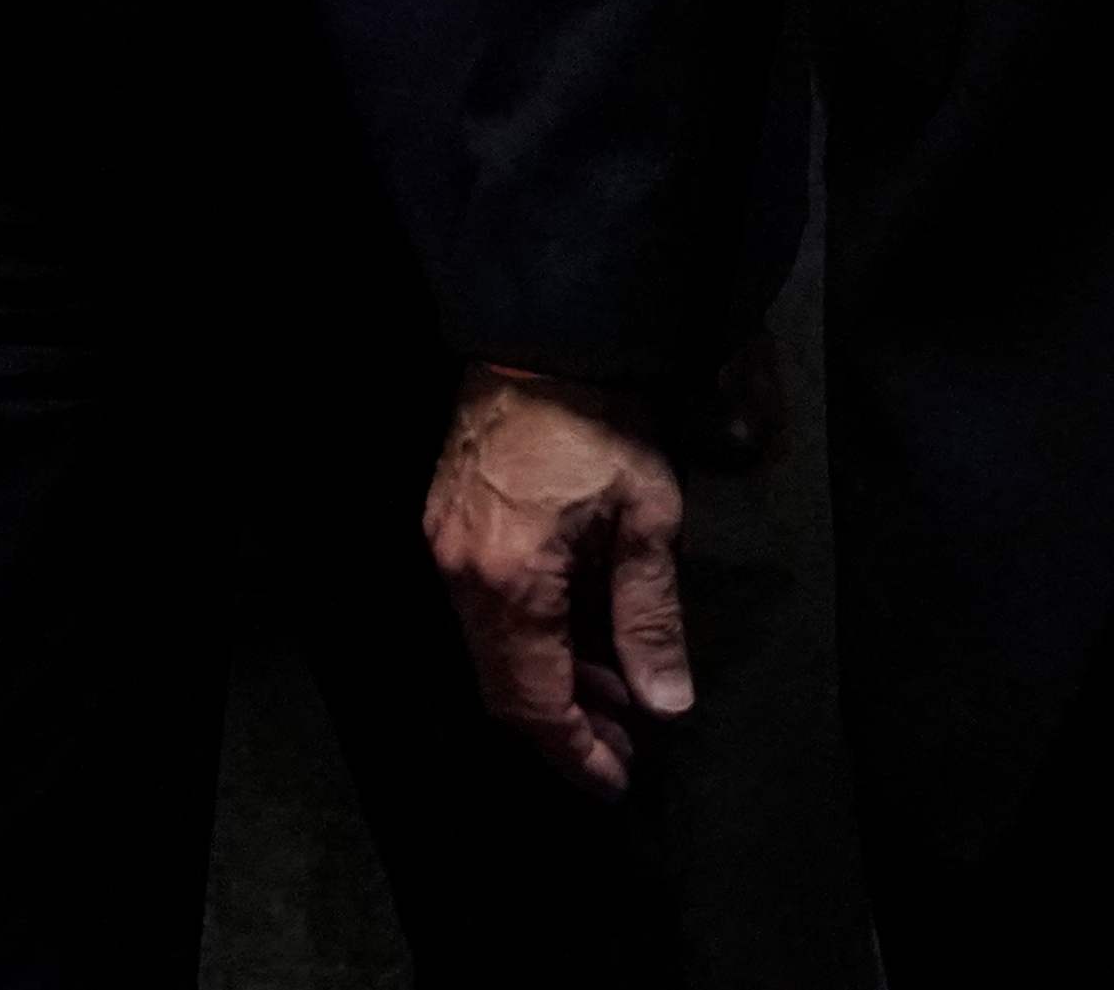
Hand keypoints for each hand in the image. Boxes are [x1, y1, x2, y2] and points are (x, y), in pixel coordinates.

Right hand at [424, 367, 694, 794]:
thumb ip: (651, 618)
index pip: (534, 702)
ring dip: (551, 678)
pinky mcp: (448, 523)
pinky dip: (531, 635)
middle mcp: (463, 572)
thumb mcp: (648, 519)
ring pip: (492, 650)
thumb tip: (665, 702)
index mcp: (511, 580)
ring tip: (615, 686)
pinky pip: (484, 607)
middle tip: (625, 742)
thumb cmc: (600, 416)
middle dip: (566, 725)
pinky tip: (579, 631)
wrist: (544, 334)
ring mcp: (448, 547)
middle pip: (504, 687)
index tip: (614, 778)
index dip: (574, 752)